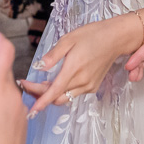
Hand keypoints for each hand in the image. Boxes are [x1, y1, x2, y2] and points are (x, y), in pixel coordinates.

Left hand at [18, 13, 141, 116]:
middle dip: (41, 96)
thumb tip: (39, 66)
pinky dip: (62, 91)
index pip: (54, 91)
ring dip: (51, 94)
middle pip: (57, 97)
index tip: (31, 108)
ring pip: (65, 97)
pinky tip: (57, 81)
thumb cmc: (92, 35)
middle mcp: (82, 82)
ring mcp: (88, 86)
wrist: (115, 38)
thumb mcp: (69, 39)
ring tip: (40, 83)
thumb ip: (53, 55)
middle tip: (28, 86)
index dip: (41, 101)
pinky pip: (73, 94)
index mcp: (74, 69)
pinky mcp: (92, 87)